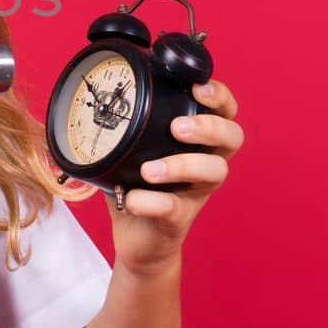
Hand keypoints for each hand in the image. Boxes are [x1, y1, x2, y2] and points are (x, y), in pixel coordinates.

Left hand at [108, 79, 243, 276]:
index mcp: (198, 141)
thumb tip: (95, 95)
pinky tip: (132, 198)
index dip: (220, 97)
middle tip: (177, 128)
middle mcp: (206, 163)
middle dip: (210, 127)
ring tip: (150, 170)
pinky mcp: (180, 218)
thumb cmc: (136, 185)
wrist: (137, 239)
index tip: (199, 88)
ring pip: (214, 171)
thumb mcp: (131, 149)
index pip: (224, 111)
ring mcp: (196, 192)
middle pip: (232, 137)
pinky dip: (150, 202)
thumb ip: (125, 125)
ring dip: (183, 165)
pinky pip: (173, 207)